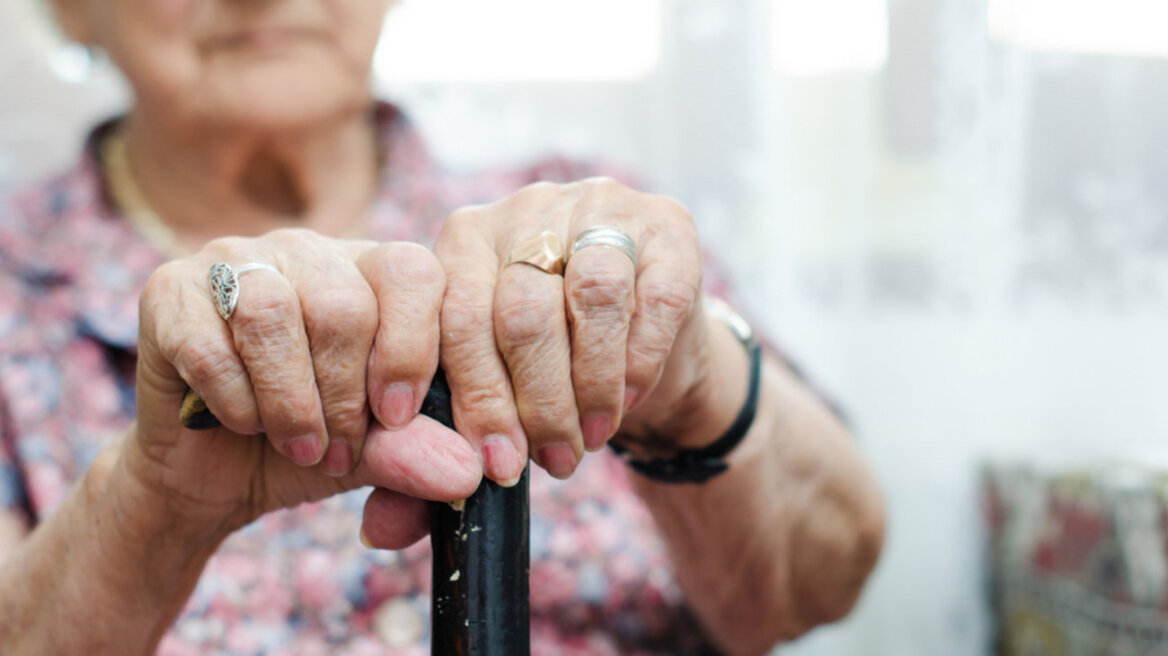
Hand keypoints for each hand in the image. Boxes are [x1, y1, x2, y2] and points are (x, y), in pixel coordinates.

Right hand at [131, 229, 481, 546]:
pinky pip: (209, 342)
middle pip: (344, 304)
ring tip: (298, 445)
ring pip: (274, 312)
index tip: (396, 418)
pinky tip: (243, 423)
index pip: (414, 272)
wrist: (213, 477)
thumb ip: (418, 453)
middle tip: (337, 451)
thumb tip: (466, 475)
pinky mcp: (169, 289)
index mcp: (372, 271)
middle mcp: (308, 250)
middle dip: (345, 397)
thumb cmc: (312, 448)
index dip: (411, 350)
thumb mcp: (376, 455)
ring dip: (290, 402)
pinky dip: (235, 401)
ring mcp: (236, 259)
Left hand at [435, 177, 727, 483]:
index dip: (467, 394)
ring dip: (587, 386)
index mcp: (464, 239)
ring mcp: (600, 208)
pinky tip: (625, 403)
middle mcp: (526, 210)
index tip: (479, 462)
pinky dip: (636, 363)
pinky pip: (654, 299)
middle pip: (519, 309)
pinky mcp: (668, 227)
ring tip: (584, 443)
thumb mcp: (489, 398)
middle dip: (527, 404)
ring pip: (591, 295)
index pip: (452, 311)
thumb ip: (432, 448)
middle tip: (538, 464)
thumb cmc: (550, 370)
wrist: (644, 341)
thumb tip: (382, 530)